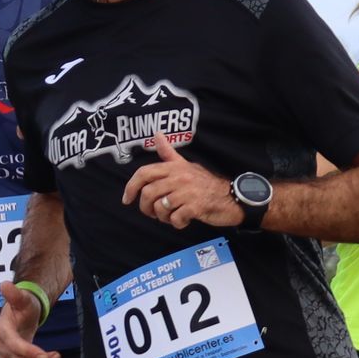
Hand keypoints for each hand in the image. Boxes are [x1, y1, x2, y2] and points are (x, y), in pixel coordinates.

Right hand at [0, 281, 60, 357]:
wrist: (21, 316)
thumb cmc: (24, 307)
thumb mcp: (23, 299)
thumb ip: (15, 295)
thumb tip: (4, 285)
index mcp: (2, 330)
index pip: (14, 345)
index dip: (30, 352)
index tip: (47, 355)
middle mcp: (0, 346)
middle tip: (57, 356)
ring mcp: (3, 357)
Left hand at [122, 133, 239, 229]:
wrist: (232, 198)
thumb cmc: (206, 184)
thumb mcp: (187, 165)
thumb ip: (169, 153)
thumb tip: (156, 134)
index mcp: (175, 167)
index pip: (145, 173)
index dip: (131, 186)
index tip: (127, 199)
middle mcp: (179, 177)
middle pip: (148, 193)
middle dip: (146, 208)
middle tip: (153, 213)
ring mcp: (187, 192)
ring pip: (160, 207)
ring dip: (162, 217)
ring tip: (171, 216)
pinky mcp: (195, 206)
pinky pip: (175, 218)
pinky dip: (177, 223)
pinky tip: (183, 220)